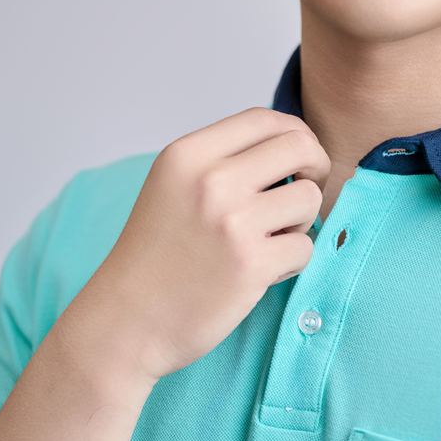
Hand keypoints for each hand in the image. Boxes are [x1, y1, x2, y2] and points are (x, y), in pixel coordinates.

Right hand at [70, 107, 330, 382]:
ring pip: (309, 198)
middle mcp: (210, 179)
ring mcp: (232, 221)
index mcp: (188, 154)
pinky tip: (260, 273)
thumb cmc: (156, 258)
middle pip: (300, 147)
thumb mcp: (173, 187)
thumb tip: (293, 146)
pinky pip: (305, 247)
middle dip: (315, 170)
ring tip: (268, 242)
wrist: (125, 321)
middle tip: (300, 198)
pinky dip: (291, 262)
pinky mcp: (251, 263)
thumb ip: (222, 161)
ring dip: (300, 223)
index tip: (300, 163)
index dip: (296, 135)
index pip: (265, 119)